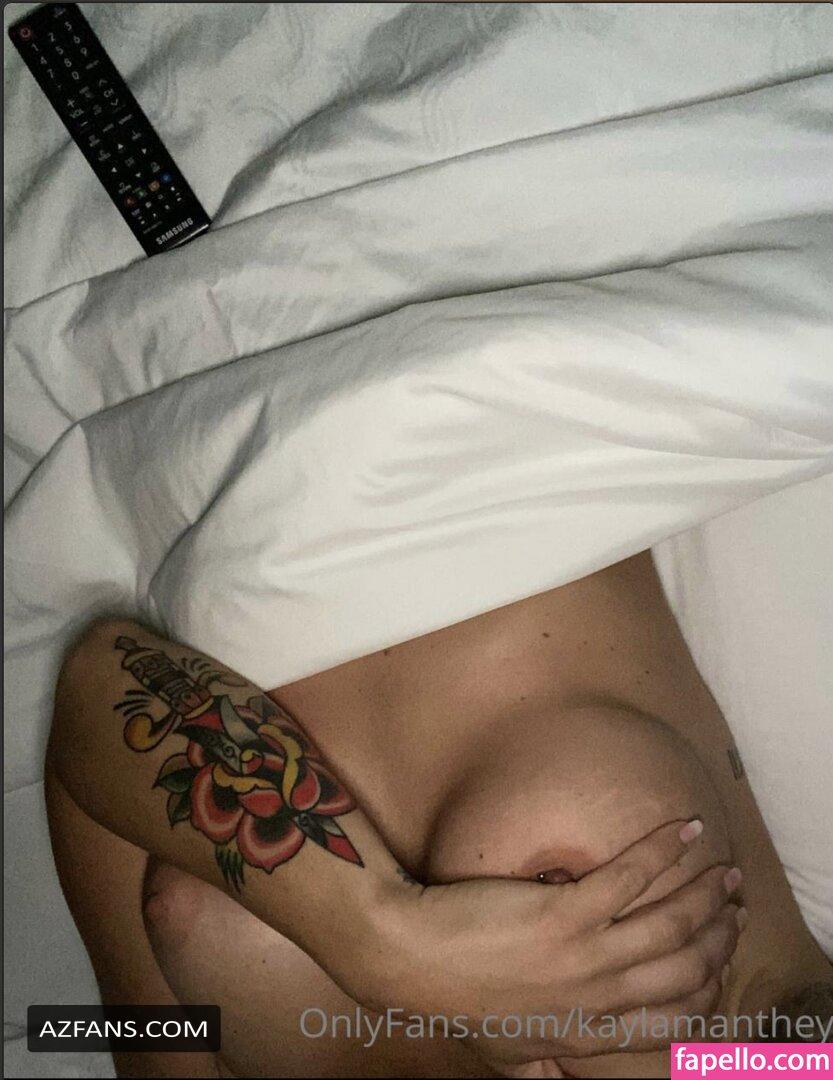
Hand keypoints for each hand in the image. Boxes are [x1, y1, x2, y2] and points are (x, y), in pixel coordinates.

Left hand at [364, 819, 741, 1067]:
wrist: (408, 959)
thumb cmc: (454, 999)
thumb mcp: (504, 1052)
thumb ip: (540, 1066)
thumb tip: (553, 1078)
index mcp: (590, 1034)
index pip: (675, 1018)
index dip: (709, 984)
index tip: (721, 954)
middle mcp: (599, 999)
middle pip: (685, 968)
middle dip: (718, 935)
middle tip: (731, 903)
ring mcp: (585, 955)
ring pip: (670, 923)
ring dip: (704, 892)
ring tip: (722, 867)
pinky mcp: (564, 911)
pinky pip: (631, 878)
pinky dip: (665, 851)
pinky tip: (688, 830)